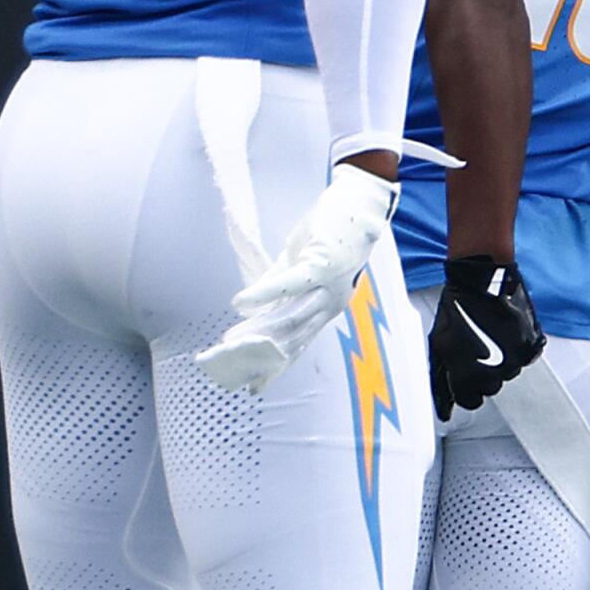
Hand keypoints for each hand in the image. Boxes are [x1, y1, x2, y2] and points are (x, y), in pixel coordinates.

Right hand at [195, 164, 395, 392]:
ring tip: (230, 340)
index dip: (276, 366)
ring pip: (288, 315)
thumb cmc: (332, 230)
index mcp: (327, 306)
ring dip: (257, 329)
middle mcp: (331, 302)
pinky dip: (262, 294)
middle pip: (292, 338)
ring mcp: (329, 286)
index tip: (254, 387)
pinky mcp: (321, 264)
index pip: (299, 343)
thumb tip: (250, 306)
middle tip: (233, 371)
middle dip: (262, 357)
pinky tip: (239, 303)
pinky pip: (288, 284)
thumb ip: (277, 285)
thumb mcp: (300, 262)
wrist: (359, 202)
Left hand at [428, 255, 544, 416]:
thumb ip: (441, 379)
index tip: (466, 373)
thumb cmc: (456, 308)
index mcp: (468, 377)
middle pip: (491, 389)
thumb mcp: (438, 345)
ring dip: (500, 359)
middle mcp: (494, 374)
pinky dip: (516, 347)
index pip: (471, 402)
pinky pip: (524, 357)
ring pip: (509, 372)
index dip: (466, 388)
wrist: (481, 279)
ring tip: (490, 334)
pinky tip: (503, 330)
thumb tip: (444, 408)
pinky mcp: (531, 346)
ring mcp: (516, 360)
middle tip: (476, 348)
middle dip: (483, 373)